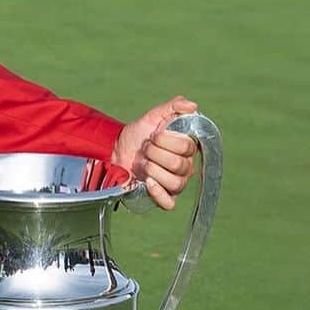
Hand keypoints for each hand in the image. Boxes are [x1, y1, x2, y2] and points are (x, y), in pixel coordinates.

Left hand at [111, 95, 197, 210]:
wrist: (116, 150)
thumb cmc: (138, 135)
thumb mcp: (152, 117)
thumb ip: (173, 107)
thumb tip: (193, 105)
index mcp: (186, 149)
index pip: (187, 147)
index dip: (166, 141)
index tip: (153, 136)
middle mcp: (185, 168)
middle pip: (180, 165)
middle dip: (156, 154)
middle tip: (145, 149)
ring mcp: (174, 183)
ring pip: (176, 183)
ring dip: (153, 170)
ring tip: (142, 163)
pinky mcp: (162, 197)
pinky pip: (170, 204)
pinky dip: (159, 193)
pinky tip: (147, 181)